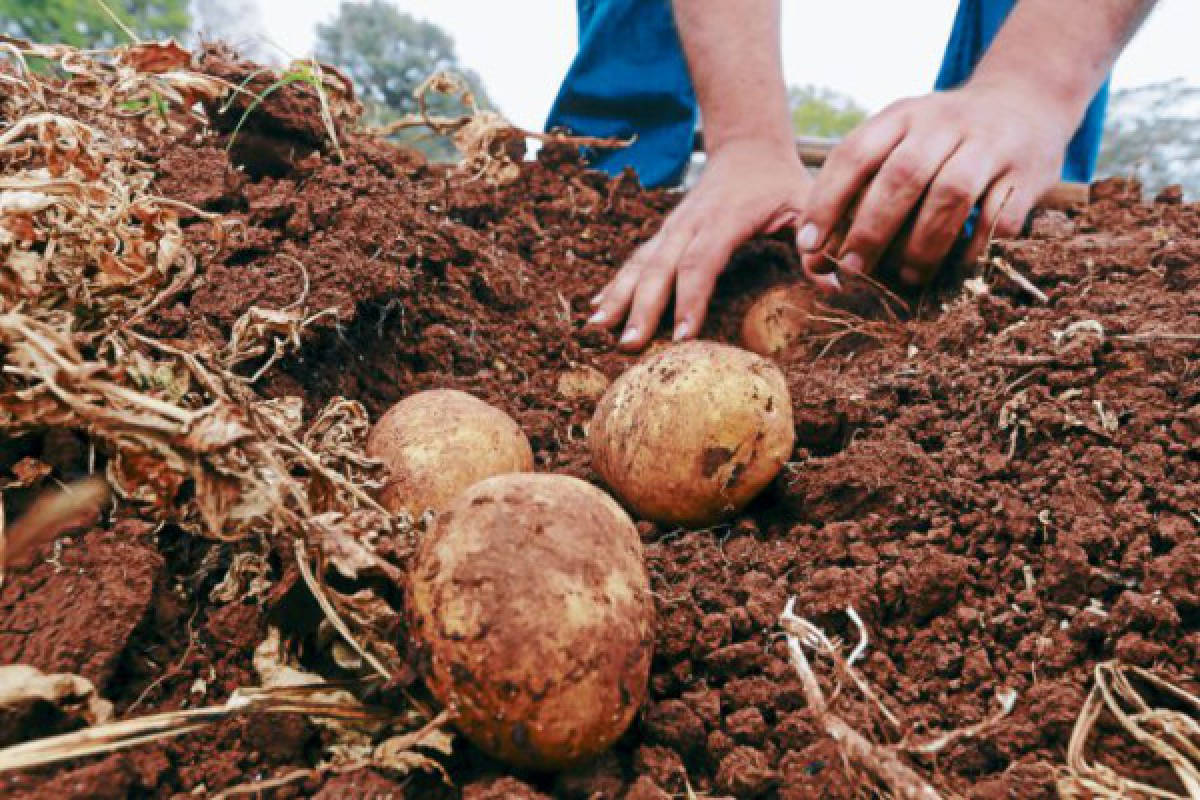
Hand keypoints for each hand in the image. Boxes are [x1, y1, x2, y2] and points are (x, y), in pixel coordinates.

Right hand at [588, 139, 814, 350]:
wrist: (749, 146)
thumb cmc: (781, 181)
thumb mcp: (806, 204)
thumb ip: (817, 243)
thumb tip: (838, 284)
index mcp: (724, 218)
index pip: (702, 262)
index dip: (690, 299)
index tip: (682, 335)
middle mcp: (690, 223)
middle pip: (661, 268)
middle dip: (643, 307)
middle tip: (629, 345)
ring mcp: (673, 227)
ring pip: (640, 263)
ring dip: (620, 297)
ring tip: (598, 328)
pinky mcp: (664, 233)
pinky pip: (637, 260)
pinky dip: (617, 285)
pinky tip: (597, 309)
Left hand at [796, 82, 1077, 285]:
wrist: (1025, 99)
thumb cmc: (941, 138)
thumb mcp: (899, 138)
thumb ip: (860, 182)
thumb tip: (815, 252)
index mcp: (901, 116)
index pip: (855, 155)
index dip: (827, 202)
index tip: (809, 246)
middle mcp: (943, 124)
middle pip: (902, 176)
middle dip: (871, 229)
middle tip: (853, 270)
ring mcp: (988, 144)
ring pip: (952, 195)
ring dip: (923, 244)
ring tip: (906, 277)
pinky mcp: (1026, 171)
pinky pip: (999, 216)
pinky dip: (976, 247)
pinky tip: (956, 268)